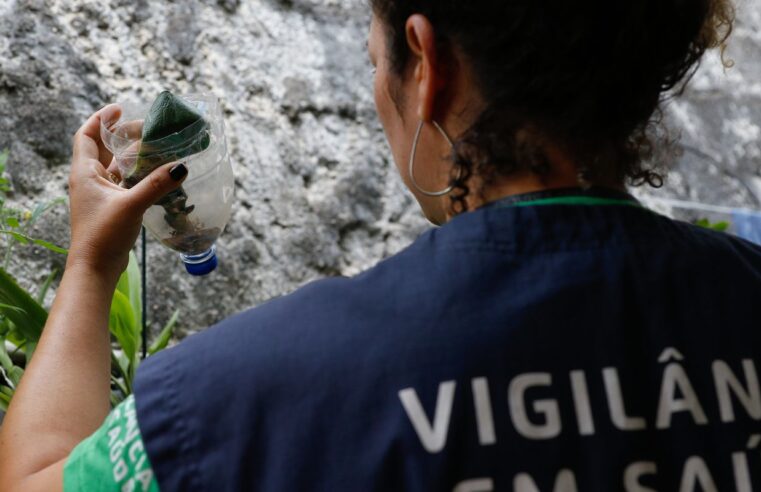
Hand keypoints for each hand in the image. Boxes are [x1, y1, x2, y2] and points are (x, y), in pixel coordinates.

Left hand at [67, 105, 187, 279]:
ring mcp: (100, 194)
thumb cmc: (104, 235)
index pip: (87, 135)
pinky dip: (137, 174)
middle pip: (104, 148)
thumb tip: (181, 166)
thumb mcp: (132, 205)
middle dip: (123, 136)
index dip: (101, 119)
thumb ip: (156, 184)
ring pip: (116, 166)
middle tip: (147, 129)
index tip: (119, 108)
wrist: (95, 268)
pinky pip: (124, 182)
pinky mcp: (111, 207)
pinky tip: (154, 174)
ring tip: (154, 146)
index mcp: (85, 172)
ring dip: (132, 155)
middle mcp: (89, 180)